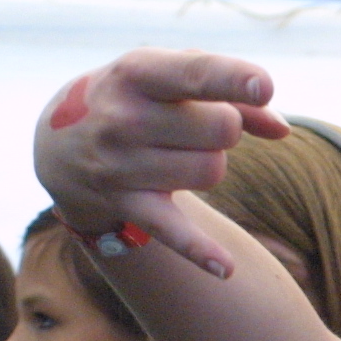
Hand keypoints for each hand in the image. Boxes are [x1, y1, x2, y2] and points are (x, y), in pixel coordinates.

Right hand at [33, 49, 290, 278]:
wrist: (59, 144)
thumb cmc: (139, 100)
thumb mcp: (171, 81)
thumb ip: (233, 96)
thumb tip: (281, 129)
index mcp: (137, 72)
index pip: (193, 74)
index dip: (233, 80)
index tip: (263, 87)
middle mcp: (122, 117)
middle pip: (221, 129)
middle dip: (226, 129)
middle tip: (195, 127)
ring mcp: (120, 164)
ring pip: (212, 171)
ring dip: (210, 164)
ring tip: (178, 154)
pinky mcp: (126, 205)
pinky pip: (172, 231)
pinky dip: (198, 250)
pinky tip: (225, 268)